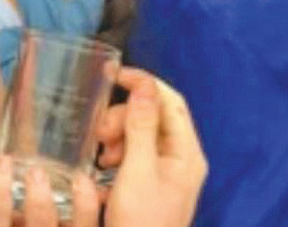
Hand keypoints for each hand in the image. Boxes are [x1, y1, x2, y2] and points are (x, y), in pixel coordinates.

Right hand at [97, 68, 207, 226]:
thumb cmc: (142, 222)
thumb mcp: (137, 171)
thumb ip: (140, 127)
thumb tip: (143, 86)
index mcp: (186, 153)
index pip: (171, 102)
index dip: (144, 84)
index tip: (113, 76)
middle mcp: (181, 158)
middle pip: (153, 116)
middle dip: (123, 116)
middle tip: (101, 134)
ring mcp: (166, 172)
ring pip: (140, 133)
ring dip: (117, 134)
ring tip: (101, 154)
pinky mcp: (150, 183)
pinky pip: (134, 153)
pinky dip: (117, 152)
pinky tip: (103, 166)